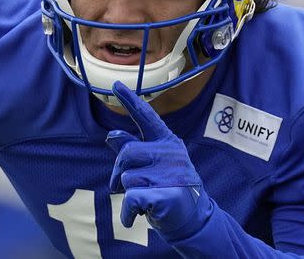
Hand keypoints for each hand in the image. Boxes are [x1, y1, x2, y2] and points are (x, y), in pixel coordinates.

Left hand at [105, 81, 212, 239]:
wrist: (193, 219)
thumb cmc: (168, 188)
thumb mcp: (152, 166)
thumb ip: (133, 150)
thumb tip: (111, 135)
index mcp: (167, 142)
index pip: (146, 117)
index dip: (130, 100)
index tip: (115, 84)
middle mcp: (171, 153)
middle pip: (126, 152)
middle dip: (118, 172)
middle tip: (124, 187)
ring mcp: (171, 173)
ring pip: (125, 178)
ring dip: (127, 194)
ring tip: (145, 200)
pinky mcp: (166, 194)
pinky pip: (130, 198)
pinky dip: (127, 213)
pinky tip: (136, 217)